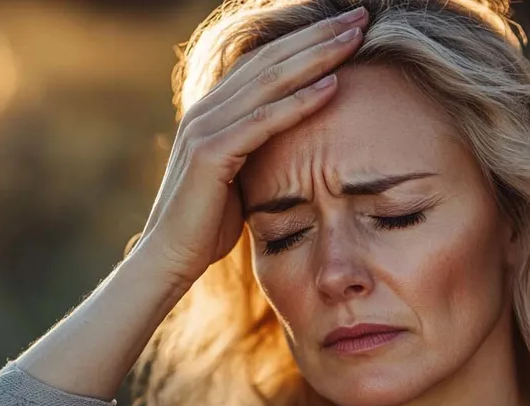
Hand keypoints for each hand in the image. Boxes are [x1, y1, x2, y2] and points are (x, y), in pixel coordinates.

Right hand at [131, 5, 368, 287]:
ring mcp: (204, 127)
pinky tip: (332, 85)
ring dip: (316, 56)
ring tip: (355, 38)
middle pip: (270, 59)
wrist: (169, 258)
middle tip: (359, 15)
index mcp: (214, 110)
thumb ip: (259, 148)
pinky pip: (263, 121)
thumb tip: (293, 141)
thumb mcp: (240, 175)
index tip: (347, 25)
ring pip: (269, 81)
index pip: (265, 60)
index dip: (306, 39)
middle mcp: (207, 109)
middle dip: (317, 35)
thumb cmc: (207, 223)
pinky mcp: (210, 153)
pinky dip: (299, 102)